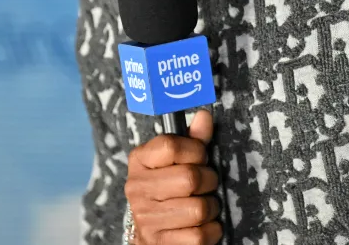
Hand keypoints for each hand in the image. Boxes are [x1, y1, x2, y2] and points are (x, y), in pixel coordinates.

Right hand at [125, 110, 221, 243]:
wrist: (150, 231)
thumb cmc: (169, 187)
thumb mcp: (177, 160)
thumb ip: (192, 139)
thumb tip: (205, 115)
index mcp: (139, 160)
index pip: (171, 146)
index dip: (196, 151)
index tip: (201, 157)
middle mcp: (137, 188)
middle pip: (190, 178)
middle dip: (209, 181)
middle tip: (206, 184)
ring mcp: (146, 219)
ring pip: (198, 209)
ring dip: (212, 207)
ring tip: (205, 204)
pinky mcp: (159, 243)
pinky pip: (200, 236)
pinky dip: (211, 230)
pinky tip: (203, 224)